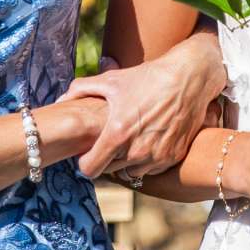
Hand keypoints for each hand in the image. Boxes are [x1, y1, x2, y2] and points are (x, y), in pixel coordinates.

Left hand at [64, 37, 226, 178]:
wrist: (188, 79)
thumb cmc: (147, 77)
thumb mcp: (111, 80)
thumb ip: (81, 90)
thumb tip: (60, 100)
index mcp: (117, 134)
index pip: (90, 169)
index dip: (85, 162)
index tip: (88, 152)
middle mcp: (136, 151)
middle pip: (110, 170)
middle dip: (107, 158)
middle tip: (111, 141)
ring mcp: (156, 157)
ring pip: (131, 172)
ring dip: (127, 162)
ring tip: (130, 141)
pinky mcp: (173, 157)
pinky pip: (152, 169)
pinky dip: (147, 160)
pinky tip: (148, 140)